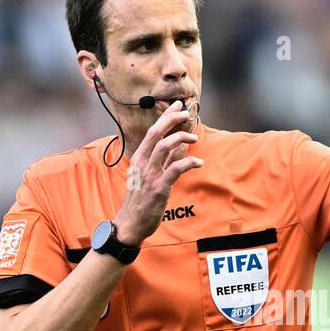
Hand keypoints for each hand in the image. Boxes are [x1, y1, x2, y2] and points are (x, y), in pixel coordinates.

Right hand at [115, 101, 202, 244]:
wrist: (131, 224)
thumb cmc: (141, 201)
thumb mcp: (150, 177)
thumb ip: (166, 161)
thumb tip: (181, 145)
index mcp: (139, 159)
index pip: (152, 132)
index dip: (165, 118)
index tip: (177, 106)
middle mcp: (142, 164)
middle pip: (156, 134)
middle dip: (171, 120)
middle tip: (185, 113)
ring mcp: (149, 175)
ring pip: (164, 147)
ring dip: (181, 138)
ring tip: (194, 137)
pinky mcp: (159, 188)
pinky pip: (174, 169)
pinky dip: (188, 162)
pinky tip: (199, 162)